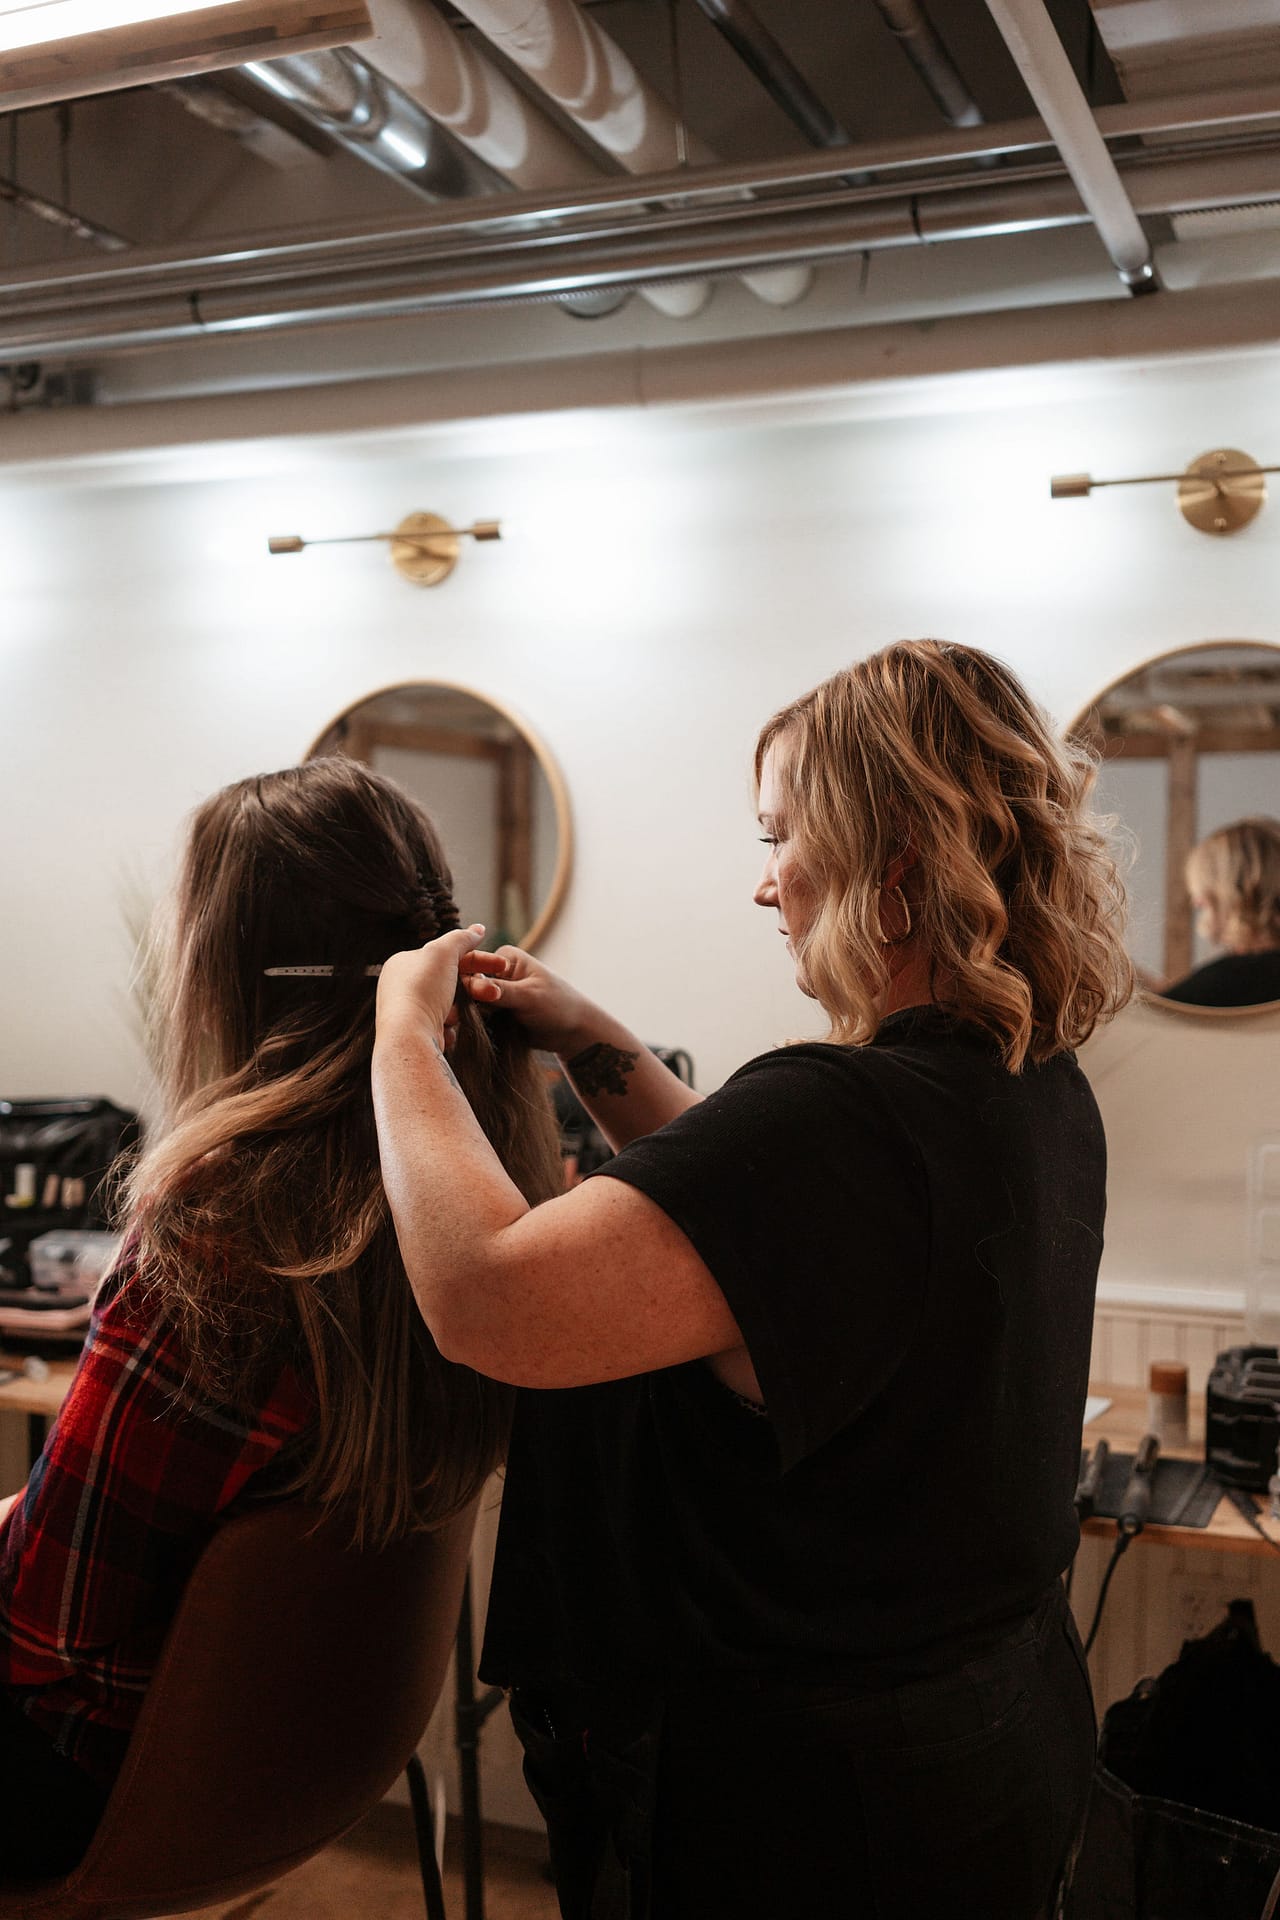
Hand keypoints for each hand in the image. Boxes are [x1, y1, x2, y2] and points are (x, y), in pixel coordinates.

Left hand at [376, 926, 487, 1046]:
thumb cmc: (422, 990)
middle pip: (451, 980)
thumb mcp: (443, 953)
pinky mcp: (417, 1032)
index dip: (477, 958)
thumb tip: (478, 929)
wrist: (409, 1036)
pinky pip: (443, 1024)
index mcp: (404, 963)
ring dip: (463, 1007)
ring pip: (450, 1003)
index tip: (502, 965)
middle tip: (496, 992)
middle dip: (476, 986)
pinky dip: (451, 1025)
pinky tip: (450, 1027)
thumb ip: (461, 938)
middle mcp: (403, 986)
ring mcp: (409, 1010)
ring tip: (463, 1014)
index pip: (447, 956)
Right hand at [460, 945, 590, 1055]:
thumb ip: (499, 990)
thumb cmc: (558, 1006)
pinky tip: (464, 1035)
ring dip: (465, 1016)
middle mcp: (496, 973)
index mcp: (504, 958)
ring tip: (458, 1027)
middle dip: (463, 1002)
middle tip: (454, 1018)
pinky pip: (476, 1019)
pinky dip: (472, 1026)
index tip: (461, 1001)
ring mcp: (494, 994)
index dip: (464, 983)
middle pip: (468, 986)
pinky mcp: (494, 1013)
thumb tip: (468, 985)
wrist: (572, 1032)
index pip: (474, 966)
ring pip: (470, 1004)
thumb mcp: (528, 996)